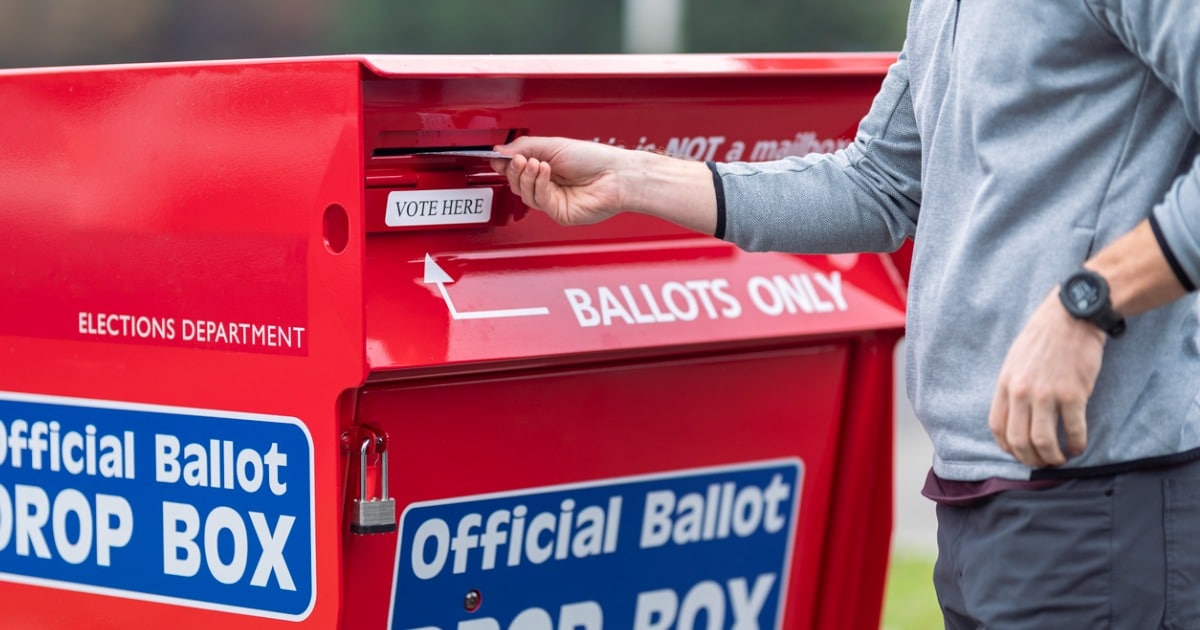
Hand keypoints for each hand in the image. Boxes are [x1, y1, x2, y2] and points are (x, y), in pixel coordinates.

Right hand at [492, 137, 633, 225]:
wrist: (617, 175)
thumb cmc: (594, 159)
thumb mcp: (554, 145)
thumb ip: (525, 147)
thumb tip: (500, 152)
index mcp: (547, 168)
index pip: (518, 169)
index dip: (505, 165)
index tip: (496, 157)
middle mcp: (549, 185)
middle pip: (517, 184)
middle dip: (515, 170)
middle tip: (519, 160)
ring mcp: (554, 201)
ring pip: (525, 194)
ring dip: (527, 177)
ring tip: (536, 164)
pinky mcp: (560, 213)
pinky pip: (540, 201)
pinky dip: (539, 185)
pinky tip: (545, 172)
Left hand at [988, 288, 1105, 467]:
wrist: (1072, 317)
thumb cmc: (1044, 338)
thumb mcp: (1015, 361)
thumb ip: (1012, 388)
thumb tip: (1015, 416)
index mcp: (1005, 384)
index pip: (997, 427)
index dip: (1007, 447)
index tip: (1019, 453)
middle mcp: (1021, 392)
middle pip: (1019, 440)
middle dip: (1030, 459)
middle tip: (1043, 463)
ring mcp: (1047, 394)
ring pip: (1044, 442)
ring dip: (1053, 458)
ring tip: (1061, 459)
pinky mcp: (1073, 394)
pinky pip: (1073, 430)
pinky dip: (1077, 445)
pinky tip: (1079, 447)